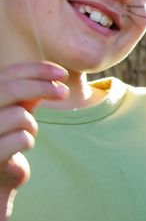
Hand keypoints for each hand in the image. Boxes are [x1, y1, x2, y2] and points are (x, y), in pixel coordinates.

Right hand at [0, 62, 67, 192]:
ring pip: (20, 116)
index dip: (35, 70)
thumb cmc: (6, 139)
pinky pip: (22, 138)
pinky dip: (27, 142)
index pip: (6, 74)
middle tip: (64, 92)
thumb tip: (52, 77)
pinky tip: (18, 150)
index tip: (62, 73)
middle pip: (11, 89)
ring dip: (31, 125)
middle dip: (43, 87)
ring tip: (24, 135)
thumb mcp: (17, 112)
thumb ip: (27, 95)